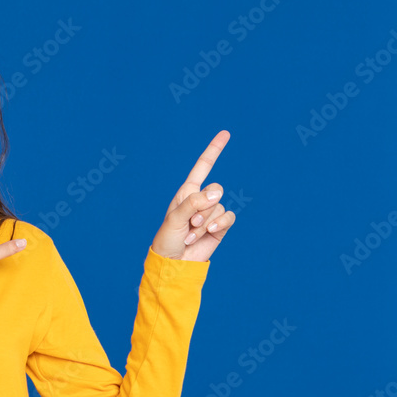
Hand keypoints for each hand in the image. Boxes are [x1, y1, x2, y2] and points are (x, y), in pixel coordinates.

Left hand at [150, 130, 235, 261]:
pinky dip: (218, 225)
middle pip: (216, 189)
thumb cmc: (168, 239)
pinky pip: (228, 218)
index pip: (203, 166)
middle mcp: (201, 199)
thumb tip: (217, 193)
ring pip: (220, 207)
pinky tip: (208, 233)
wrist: (174, 263)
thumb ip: (194, 203)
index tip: (225, 133)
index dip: (214, 150)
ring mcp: (211, 213)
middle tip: (189, 222)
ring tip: (191, 234)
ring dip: (205, 222)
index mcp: (187, 192)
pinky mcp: (220, 227)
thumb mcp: (175, 218)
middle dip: (203, 207)